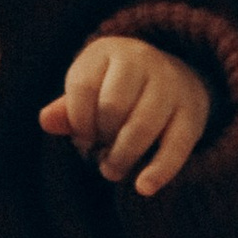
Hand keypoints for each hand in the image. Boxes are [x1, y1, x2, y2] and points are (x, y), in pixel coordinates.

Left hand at [38, 36, 212, 194]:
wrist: (177, 76)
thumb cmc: (119, 89)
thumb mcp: (91, 88)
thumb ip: (67, 107)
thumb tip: (46, 121)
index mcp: (110, 50)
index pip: (83, 87)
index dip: (77, 121)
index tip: (81, 139)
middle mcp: (143, 59)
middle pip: (112, 106)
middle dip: (100, 138)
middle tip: (97, 155)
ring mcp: (171, 84)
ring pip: (141, 127)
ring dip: (122, 157)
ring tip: (112, 170)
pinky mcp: (192, 113)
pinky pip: (175, 146)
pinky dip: (159, 170)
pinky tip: (144, 187)